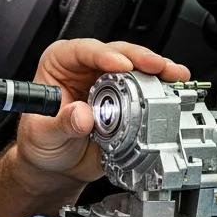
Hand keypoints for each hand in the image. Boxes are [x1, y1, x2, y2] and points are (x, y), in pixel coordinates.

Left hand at [14, 39, 189, 186]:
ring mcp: (110, 83)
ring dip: (158, 71)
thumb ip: (62, 124)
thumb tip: (83, 115)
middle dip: (140, 58)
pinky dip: (161, 89)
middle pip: (117, 53)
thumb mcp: (44, 134)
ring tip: (173, 76)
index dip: (104, 54)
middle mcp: (87, 68)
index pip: (82, 50)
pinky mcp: (127, 99)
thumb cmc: (42, 143)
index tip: (121, 65)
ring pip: (136, 67)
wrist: (58, 166)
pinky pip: (146, 89)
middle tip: (158, 66)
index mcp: (60, 64)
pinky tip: (173, 90)